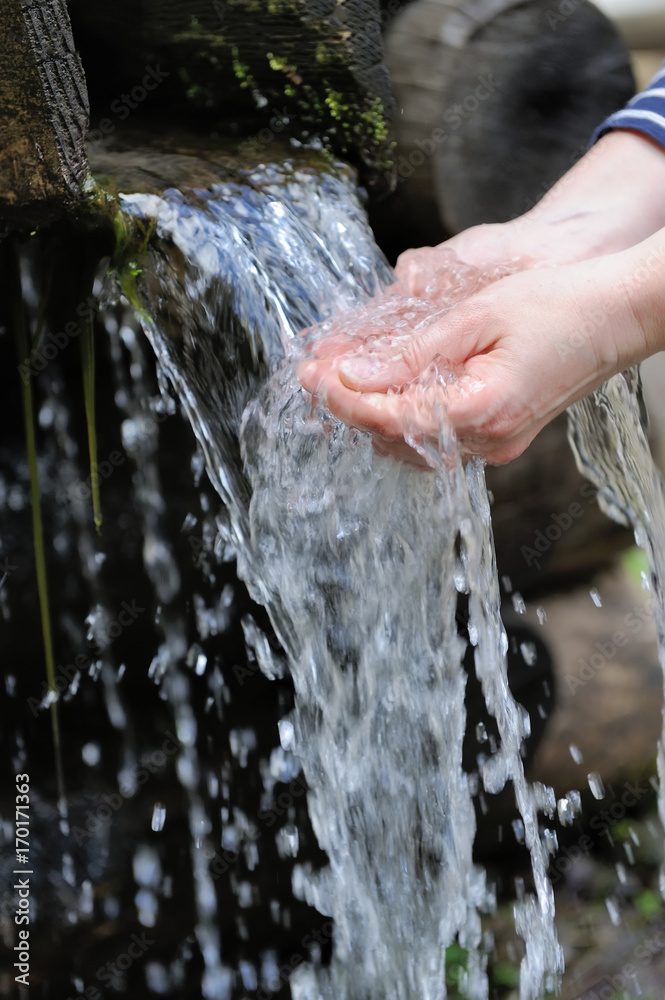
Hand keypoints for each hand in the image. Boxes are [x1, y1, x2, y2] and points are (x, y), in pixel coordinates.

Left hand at [298, 248, 652, 465]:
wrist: (617, 316)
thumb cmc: (557, 304)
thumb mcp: (476, 316)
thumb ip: (412, 352)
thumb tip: (353, 374)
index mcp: (483, 410)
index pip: (391, 419)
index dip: (343, 400)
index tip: (310, 374)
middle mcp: (489, 440)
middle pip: (396, 439)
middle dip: (349, 406)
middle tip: (315, 372)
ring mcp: (496, 444)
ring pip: (413, 445)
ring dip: (372, 415)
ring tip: (338, 380)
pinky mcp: (500, 437)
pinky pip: (437, 439)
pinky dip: (403, 418)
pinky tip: (383, 392)